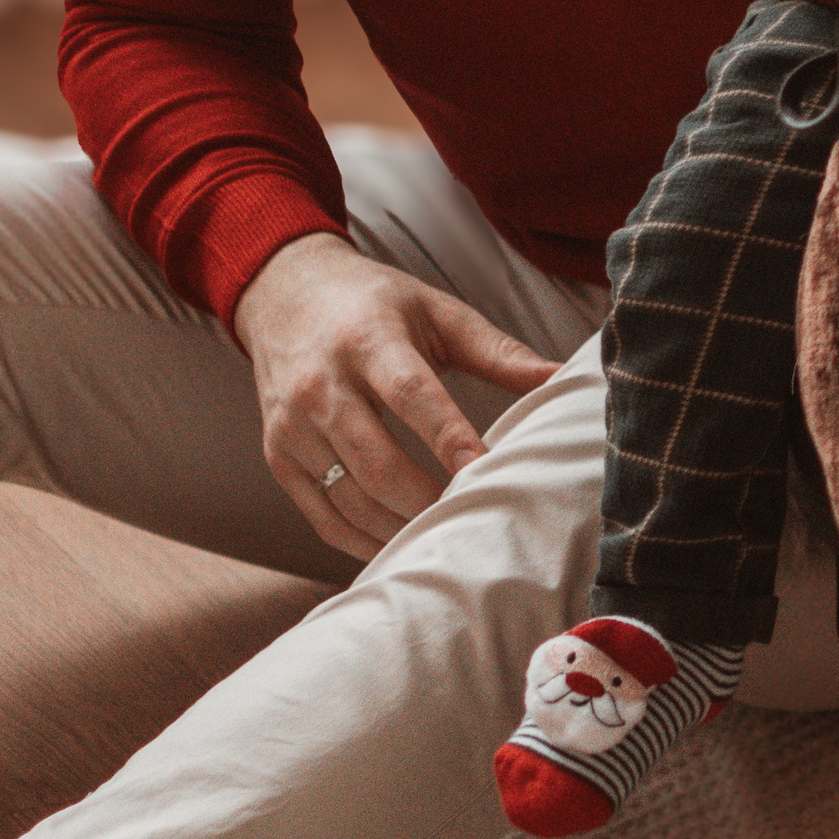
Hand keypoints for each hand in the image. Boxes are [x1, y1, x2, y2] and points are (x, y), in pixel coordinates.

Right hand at [232, 232, 557, 560]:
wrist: (285, 295)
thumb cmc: (376, 305)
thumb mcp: (438, 312)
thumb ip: (499, 351)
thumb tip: (561, 377)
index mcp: (369, 341)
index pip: (412, 395)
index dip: (449, 437)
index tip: (485, 470)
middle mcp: (322, 386)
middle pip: (377, 462)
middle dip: (428, 499)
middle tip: (474, 515)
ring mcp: (293, 427)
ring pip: (350, 498)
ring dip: (400, 527)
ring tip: (447, 534)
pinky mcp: (277, 457)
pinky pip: (323, 516)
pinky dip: (362, 540)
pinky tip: (401, 542)